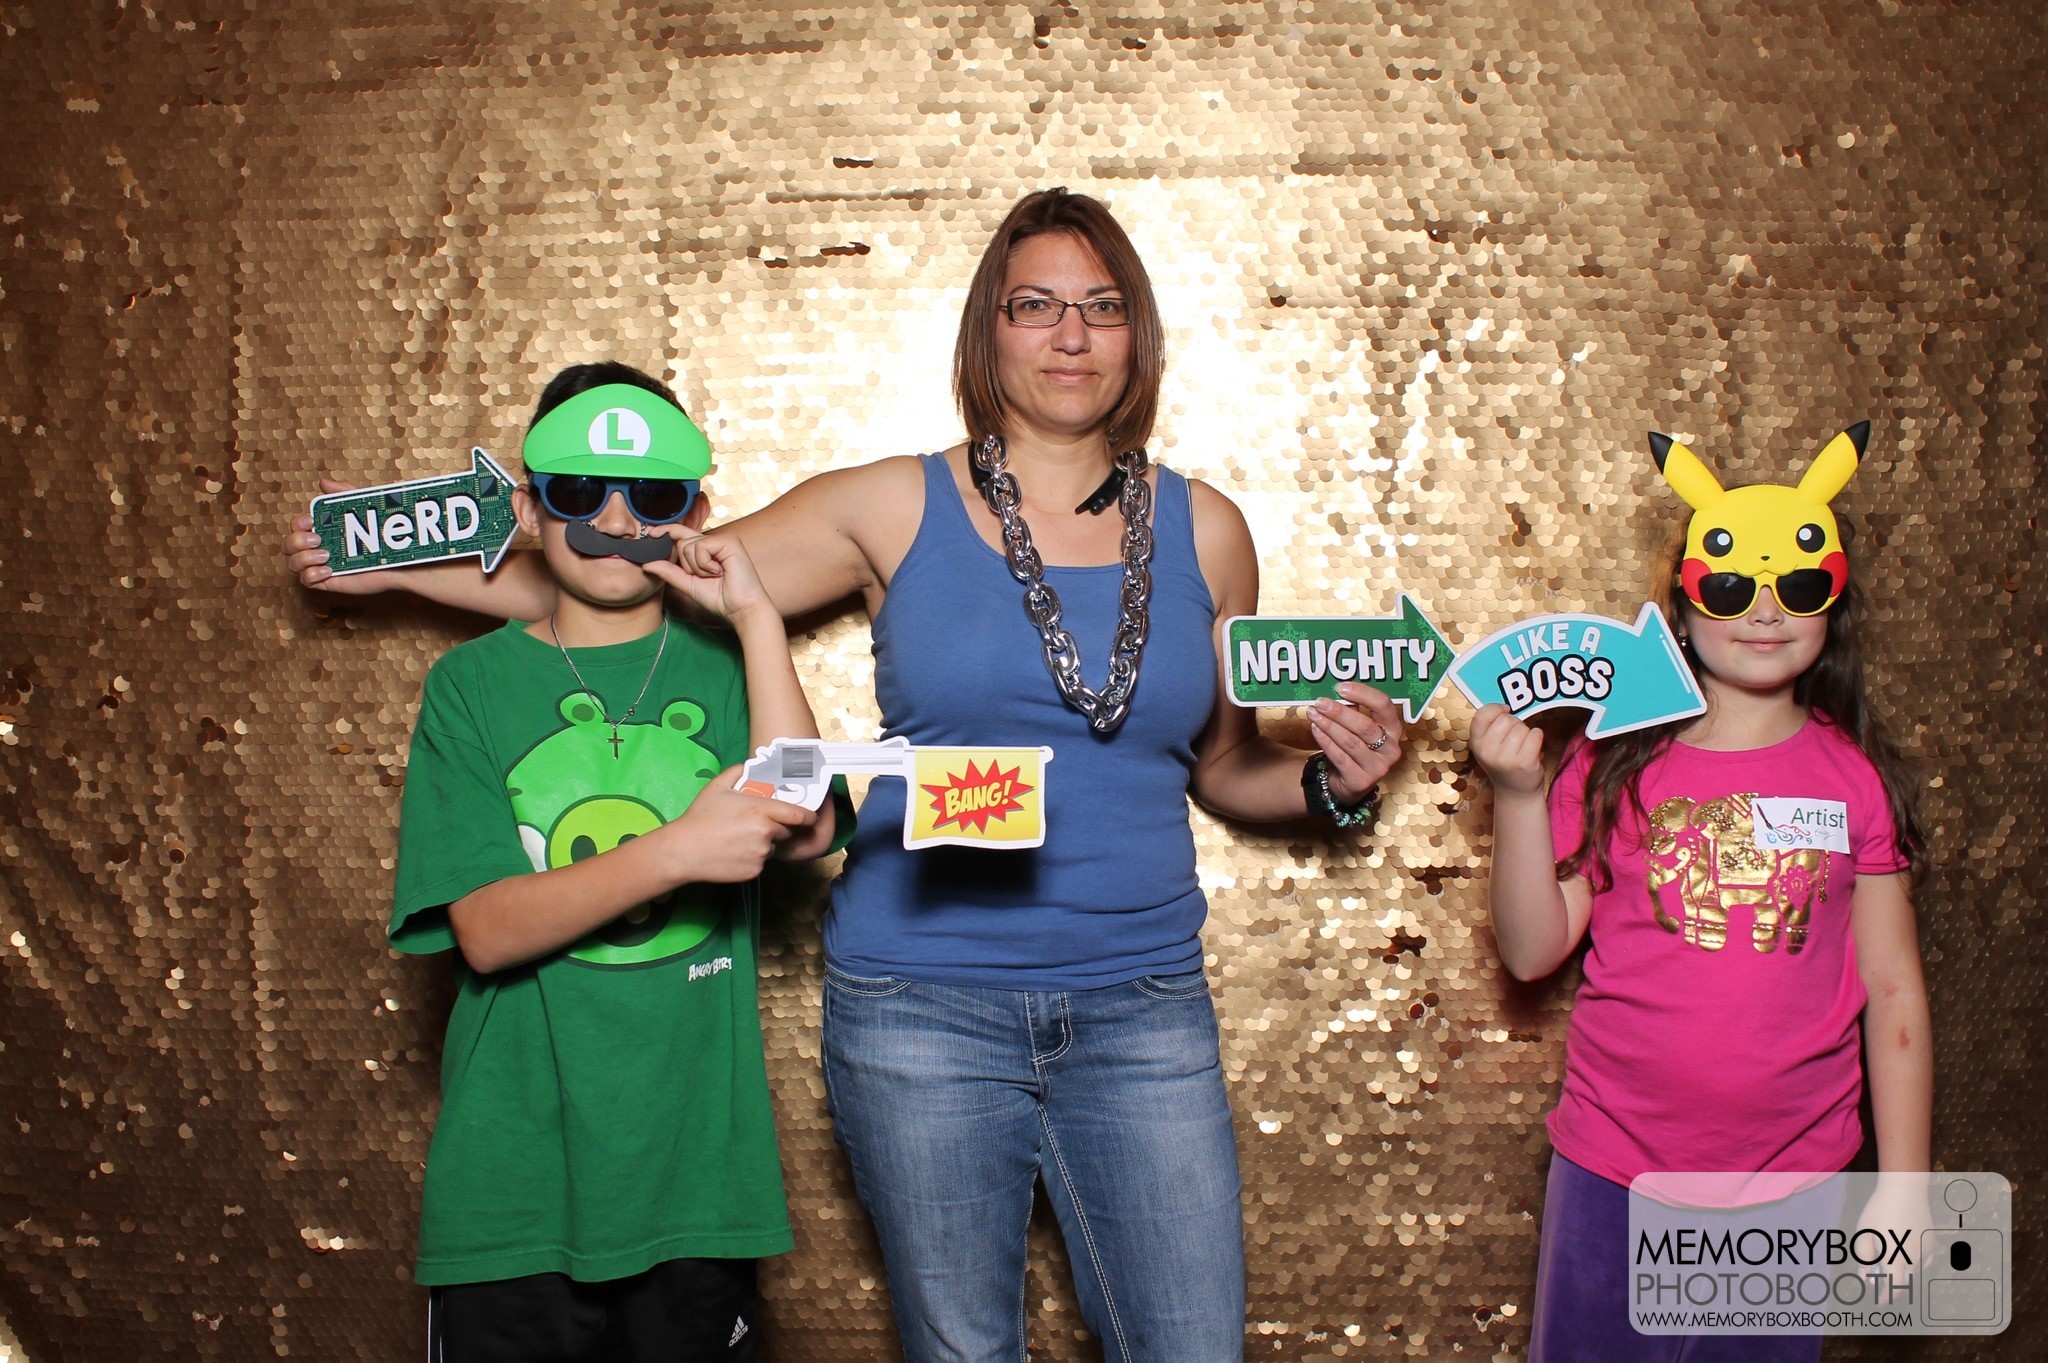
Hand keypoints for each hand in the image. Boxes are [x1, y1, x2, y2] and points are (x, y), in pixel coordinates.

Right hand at [282, 479, 398, 594]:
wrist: (401, 558)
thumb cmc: (385, 533)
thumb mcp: (363, 506)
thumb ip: (344, 492)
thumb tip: (323, 482)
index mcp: (323, 529)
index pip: (296, 526)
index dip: (296, 523)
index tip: (311, 521)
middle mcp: (319, 547)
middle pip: (288, 545)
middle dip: (295, 541)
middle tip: (318, 538)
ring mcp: (323, 565)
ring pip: (292, 563)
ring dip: (302, 558)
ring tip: (326, 556)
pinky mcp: (331, 581)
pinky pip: (306, 581)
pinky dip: (311, 575)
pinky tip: (328, 570)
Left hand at [641, 528, 776, 623]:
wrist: (741, 608)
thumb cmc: (720, 598)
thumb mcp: (688, 584)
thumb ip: (669, 572)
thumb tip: (647, 563)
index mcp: (706, 549)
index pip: (680, 534)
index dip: (665, 531)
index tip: (650, 533)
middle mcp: (714, 541)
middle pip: (681, 542)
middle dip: (687, 565)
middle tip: (706, 576)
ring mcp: (722, 539)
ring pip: (689, 545)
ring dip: (698, 567)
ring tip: (715, 575)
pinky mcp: (729, 541)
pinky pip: (701, 547)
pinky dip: (705, 564)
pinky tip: (720, 571)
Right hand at [664, 765, 817, 882]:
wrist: (683, 851)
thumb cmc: (699, 817)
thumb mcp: (716, 787)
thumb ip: (736, 772)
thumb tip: (747, 766)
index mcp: (760, 810)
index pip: (798, 815)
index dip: (807, 816)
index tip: (810, 817)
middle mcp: (765, 832)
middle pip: (784, 831)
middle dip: (775, 828)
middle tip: (754, 825)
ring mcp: (761, 854)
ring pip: (771, 848)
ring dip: (763, 844)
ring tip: (738, 840)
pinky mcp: (755, 871)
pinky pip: (760, 863)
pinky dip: (752, 859)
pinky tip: (734, 853)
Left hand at [1309, 682, 1402, 803]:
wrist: (1350, 782)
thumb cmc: (1355, 746)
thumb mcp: (1358, 727)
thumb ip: (1353, 709)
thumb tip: (1335, 691)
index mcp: (1394, 730)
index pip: (1384, 705)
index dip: (1363, 693)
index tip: (1341, 687)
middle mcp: (1390, 749)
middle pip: (1365, 726)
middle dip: (1340, 712)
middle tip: (1321, 702)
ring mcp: (1377, 767)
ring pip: (1350, 742)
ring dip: (1328, 725)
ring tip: (1313, 713)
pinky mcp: (1361, 780)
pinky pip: (1339, 757)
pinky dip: (1325, 741)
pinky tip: (1315, 729)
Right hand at [1469, 704, 1545, 797]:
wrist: (1515, 792)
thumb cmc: (1503, 763)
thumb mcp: (1487, 746)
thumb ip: (1490, 727)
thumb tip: (1506, 706)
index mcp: (1476, 744)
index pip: (1482, 714)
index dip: (1496, 708)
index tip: (1505, 711)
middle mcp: (1487, 751)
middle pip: (1506, 719)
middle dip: (1514, 723)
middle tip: (1514, 738)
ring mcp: (1505, 758)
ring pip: (1522, 727)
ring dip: (1526, 733)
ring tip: (1522, 747)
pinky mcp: (1524, 762)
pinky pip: (1536, 734)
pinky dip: (1537, 737)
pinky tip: (1532, 749)